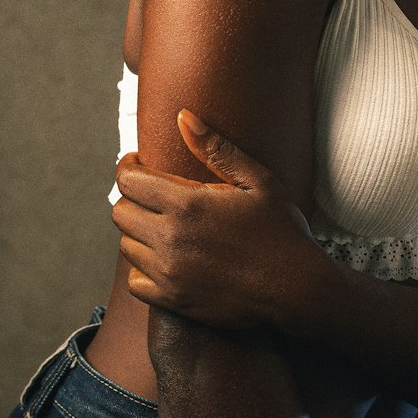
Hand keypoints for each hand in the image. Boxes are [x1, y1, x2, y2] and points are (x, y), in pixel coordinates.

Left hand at [110, 110, 323, 328]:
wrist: (297, 288)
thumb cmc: (281, 231)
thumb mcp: (258, 181)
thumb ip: (216, 149)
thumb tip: (183, 117)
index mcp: (187, 203)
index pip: (128, 179)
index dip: (129, 166)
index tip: (140, 164)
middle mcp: (170, 238)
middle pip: (120, 211)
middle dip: (133, 198)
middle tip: (154, 196)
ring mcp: (169, 272)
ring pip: (126, 245)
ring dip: (138, 233)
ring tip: (164, 226)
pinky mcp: (173, 300)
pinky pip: (135, 281)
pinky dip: (143, 269)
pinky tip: (165, 259)